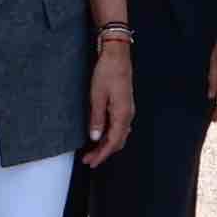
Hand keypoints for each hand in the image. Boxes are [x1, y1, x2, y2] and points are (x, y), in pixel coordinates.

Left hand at [83, 43, 134, 166]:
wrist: (117, 55)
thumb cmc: (107, 71)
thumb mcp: (97, 95)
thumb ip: (96, 118)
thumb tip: (95, 137)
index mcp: (122, 114)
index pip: (113, 142)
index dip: (101, 154)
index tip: (91, 162)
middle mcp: (128, 114)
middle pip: (118, 141)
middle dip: (103, 152)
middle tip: (89, 159)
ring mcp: (127, 109)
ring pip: (119, 134)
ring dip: (107, 144)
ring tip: (93, 150)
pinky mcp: (124, 104)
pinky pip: (119, 126)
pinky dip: (110, 135)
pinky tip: (102, 135)